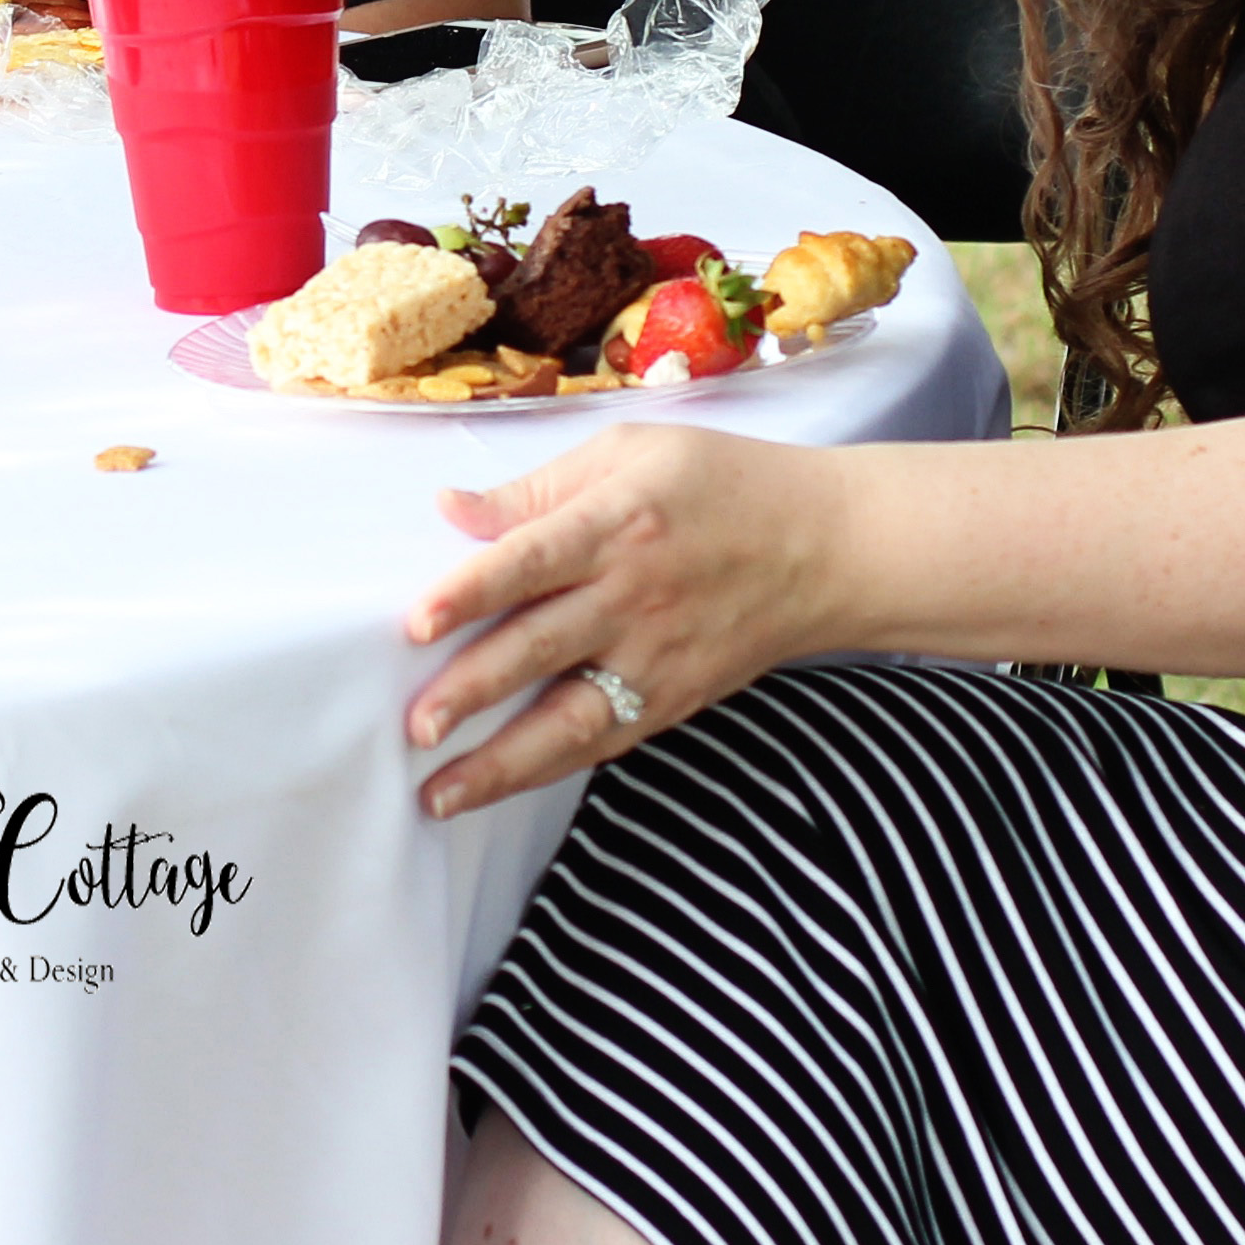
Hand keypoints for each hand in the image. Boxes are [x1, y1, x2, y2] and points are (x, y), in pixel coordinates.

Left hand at [398, 426, 847, 816]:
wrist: (829, 547)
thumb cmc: (723, 484)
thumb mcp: (632, 450)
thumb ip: (537, 489)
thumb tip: (450, 508)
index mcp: (616, 523)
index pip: (530, 560)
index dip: (470, 591)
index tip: (415, 623)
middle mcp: (633, 596)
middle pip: (540, 648)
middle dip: (473, 691)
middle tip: (415, 726)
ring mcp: (657, 656)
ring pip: (569, 719)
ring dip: (501, 762)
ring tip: (438, 794)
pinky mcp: (675, 697)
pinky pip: (605, 739)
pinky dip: (551, 767)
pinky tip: (501, 786)